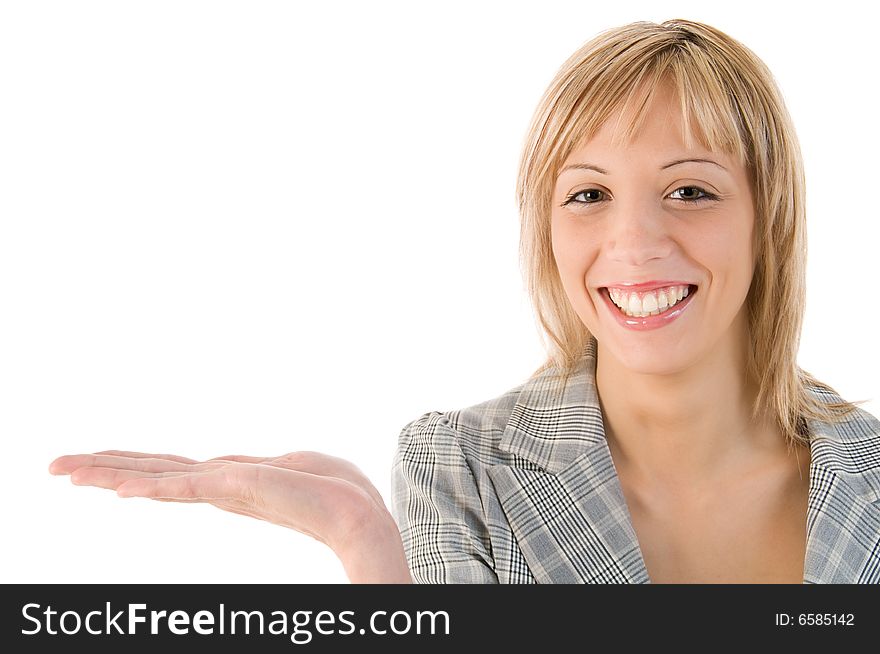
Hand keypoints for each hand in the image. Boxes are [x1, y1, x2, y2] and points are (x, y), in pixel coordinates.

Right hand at [48, 450, 411, 582]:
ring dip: (106, 471)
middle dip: (103, 468)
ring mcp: (221, 490)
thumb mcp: (288, 464)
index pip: (170, 471)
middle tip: (57, 466)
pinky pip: (178, 485)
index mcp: (228, 481)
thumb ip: (251, 467)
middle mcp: (216, 487)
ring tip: (64, 469)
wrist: (354, 511)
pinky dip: (144, 484)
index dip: (132, 466)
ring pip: (152, 478)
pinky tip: (112, 484)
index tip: (99, 465)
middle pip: (150, 473)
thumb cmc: (332, 490)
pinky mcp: (232, 490)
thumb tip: (229, 465)